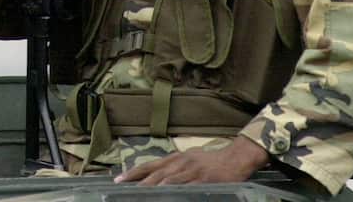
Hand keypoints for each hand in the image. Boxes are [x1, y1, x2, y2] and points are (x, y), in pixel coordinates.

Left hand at [116, 136, 268, 185]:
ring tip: (139, 192)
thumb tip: (156, 177)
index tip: (118, 179)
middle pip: (154, 173)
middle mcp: (180, 163)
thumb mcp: (188, 159)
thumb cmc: (210, 160)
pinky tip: (167, 193)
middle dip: (137, 181)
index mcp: (174, 158)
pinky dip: (176, 190)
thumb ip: (172, 167)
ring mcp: (191, 171)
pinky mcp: (204, 179)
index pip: (149, 165)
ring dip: (153, 186)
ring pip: (168, 179)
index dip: (133, 173)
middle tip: (122, 187)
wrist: (234, 158)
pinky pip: (187, 186)